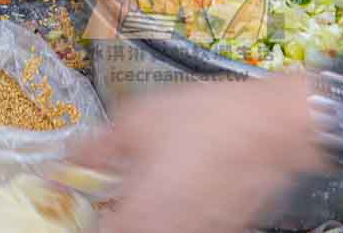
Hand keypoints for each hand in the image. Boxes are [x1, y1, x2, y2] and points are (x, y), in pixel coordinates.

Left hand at [71, 70, 319, 232]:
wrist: (275, 126)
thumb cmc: (205, 120)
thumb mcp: (137, 121)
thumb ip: (97, 148)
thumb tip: (68, 158)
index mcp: (138, 219)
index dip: (87, 217)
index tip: (84, 197)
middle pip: (129, 231)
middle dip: (119, 213)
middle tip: (113, 188)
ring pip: (161, 228)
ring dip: (150, 212)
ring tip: (150, 180)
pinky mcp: (228, 228)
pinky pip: (192, 223)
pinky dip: (181, 209)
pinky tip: (185, 180)